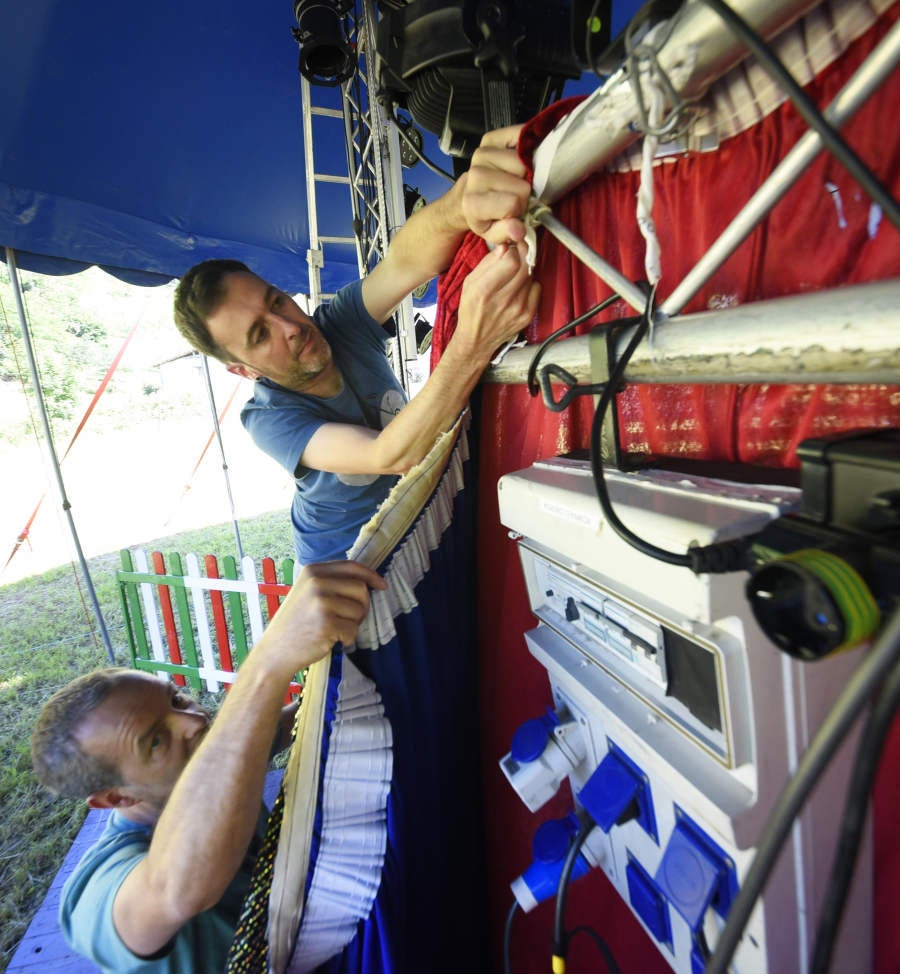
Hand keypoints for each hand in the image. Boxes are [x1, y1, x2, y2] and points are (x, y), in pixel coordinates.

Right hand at [265, 561, 385, 670]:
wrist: (275, 652)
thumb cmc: (296, 623)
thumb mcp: (307, 592)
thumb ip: (331, 582)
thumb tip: (366, 581)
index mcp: (312, 571)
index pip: (351, 566)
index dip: (370, 575)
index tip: (381, 585)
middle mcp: (316, 582)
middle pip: (360, 588)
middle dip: (362, 606)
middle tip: (349, 619)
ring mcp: (321, 602)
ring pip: (360, 610)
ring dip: (354, 624)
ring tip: (335, 629)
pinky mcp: (327, 624)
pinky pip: (353, 630)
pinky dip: (347, 639)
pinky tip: (331, 640)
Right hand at [456, 243, 540, 358]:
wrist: (476, 340)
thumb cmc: (471, 311)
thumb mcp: (470, 283)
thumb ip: (487, 263)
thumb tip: (505, 247)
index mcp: (485, 290)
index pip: (512, 260)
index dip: (514, 249)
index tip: (511, 247)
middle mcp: (503, 300)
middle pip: (525, 266)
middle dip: (522, 255)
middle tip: (518, 253)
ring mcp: (518, 309)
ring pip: (531, 276)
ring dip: (525, 270)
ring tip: (513, 275)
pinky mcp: (527, 315)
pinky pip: (537, 288)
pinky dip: (530, 284)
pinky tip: (519, 288)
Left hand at [461, 125, 531, 245]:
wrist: (465, 198)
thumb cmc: (482, 215)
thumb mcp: (492, 234)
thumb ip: (506, 235)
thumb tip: (519, 230)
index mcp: (473, 202)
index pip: (513, 203)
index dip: (518, 210)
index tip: (512, 213)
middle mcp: (475, 175)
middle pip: (522, 184)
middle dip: (523, 194)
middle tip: (513, 197)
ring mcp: (482, 155)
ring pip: (524, 164)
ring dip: (524, 174)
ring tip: (513, 182)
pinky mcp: (490, 139)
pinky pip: (520, 136)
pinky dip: (526, 147)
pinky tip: (520, 160)